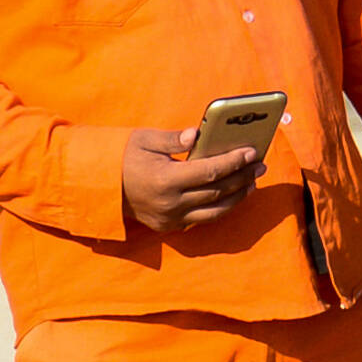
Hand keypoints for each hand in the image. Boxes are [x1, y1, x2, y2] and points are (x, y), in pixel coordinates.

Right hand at [121, 128, 262, 231]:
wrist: (100, 187)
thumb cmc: (123, 156)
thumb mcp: (144, 140)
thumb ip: (173, 138)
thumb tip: (198, 134)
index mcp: (165, 179)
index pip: (209, 171)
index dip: (233, 161)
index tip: (251, 152)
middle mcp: (170, 203)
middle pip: (217, 192)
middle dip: (242, 177)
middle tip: (260, 165)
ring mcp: (170, 219)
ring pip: (214, 212)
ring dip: (237, 197)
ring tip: (252, 182)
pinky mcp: (169, 227)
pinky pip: (201, 219)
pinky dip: (219, 207)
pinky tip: (231, 195)